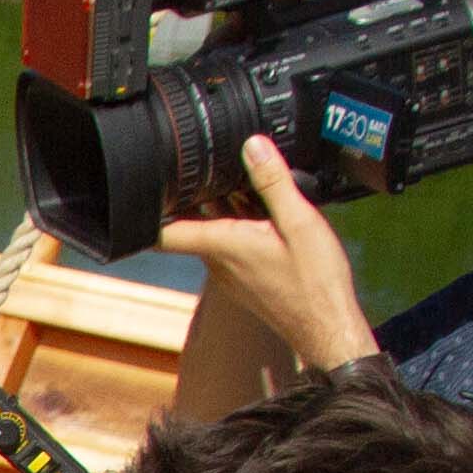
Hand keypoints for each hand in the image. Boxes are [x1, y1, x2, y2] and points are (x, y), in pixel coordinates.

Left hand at [157, 136, 376, 382]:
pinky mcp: (243, 278)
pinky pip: (231, 244)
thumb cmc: (315, 282)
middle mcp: (217, 262)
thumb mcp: (300, 221)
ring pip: (213, 231)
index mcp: (222, 245)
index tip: (146, 188)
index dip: (148, 210)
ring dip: (227, 208)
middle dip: (201, 194)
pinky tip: (268, 216)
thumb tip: (252, 146)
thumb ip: (273, 183)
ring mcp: (229, 273)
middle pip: (191, 221)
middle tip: (222, 169)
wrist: (326, 326)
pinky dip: (242, 226)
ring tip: (254, 188)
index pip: (164, 232)